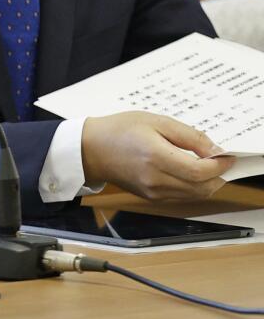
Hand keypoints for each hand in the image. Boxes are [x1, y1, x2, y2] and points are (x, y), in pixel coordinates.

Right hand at [81, 111, 234, 200]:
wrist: (92, 149)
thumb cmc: (120, 130)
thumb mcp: (156, 121)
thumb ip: (188, 136)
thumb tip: (215, 150)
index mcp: (156, 157)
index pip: (199, 171)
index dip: (219, 165)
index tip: (227, 156)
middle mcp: (155, 179)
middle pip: (202, 188)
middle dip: (218, 176)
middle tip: (220, 160)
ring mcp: (153, 191)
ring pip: (195, 195)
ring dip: (207, 183)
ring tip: (205, 165)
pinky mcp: (151, 197)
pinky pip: (182, 196)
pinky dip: (192, 187)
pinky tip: (188, 172)